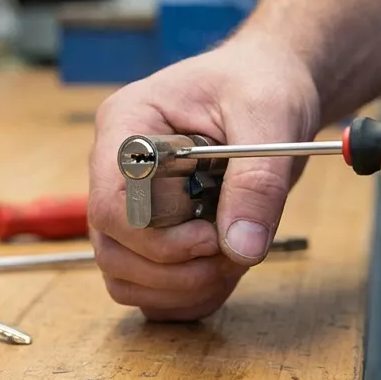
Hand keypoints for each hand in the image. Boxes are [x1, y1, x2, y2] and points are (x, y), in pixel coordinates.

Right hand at [87, 35, 321, 319]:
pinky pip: (147, 287)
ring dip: (180, 287)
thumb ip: (257, 181)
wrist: (268, 85)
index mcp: (127, 125)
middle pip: (111, 247)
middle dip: (175, 269)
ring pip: (123, 275)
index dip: (159, 238)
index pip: (111, 204)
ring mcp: (128, 203)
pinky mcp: (149, 231)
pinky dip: (185, 296)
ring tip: (233, 258)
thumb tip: (242, 246)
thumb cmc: (260, 83)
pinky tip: (223, 270)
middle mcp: (114, 168)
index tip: (213, 236)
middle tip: (232, 252)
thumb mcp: (269, 118)